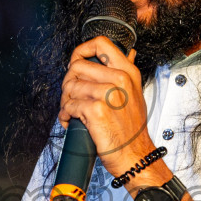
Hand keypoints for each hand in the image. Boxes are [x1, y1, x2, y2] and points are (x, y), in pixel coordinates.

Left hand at [57, 35, 155, 177]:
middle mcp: (120, 80)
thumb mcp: (135, 95)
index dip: (81, 50)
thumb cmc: (132, 131)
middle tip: (71, 96)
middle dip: (68, 83)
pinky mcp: (96, 109)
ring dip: (65, 101)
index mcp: (128, 72)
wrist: (135, 156)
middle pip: (78, 66)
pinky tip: (71, 121)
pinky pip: (69, 105)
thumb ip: (125, 75)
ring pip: (71, 86)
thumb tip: (125, 54)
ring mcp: (108, 94)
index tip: (75, 62)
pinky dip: (65, 115)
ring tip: (71, 112)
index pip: (101, 44)